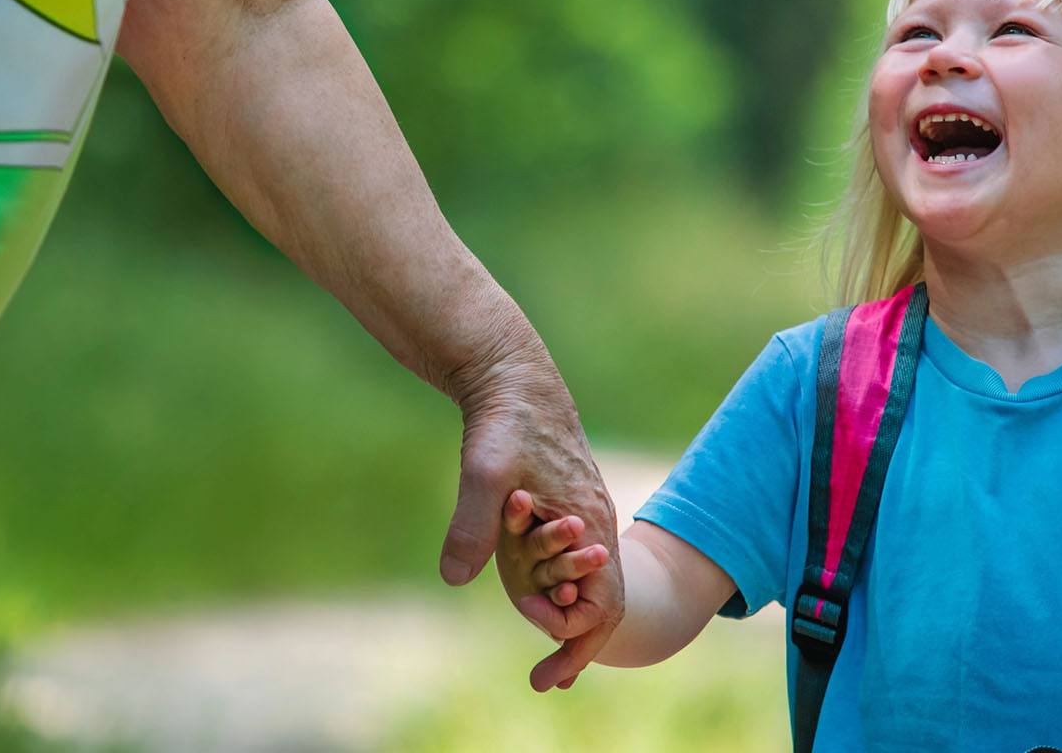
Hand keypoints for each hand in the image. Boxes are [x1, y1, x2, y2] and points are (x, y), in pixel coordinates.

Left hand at [439, 378, 624, 690]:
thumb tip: (456, 580)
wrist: (514, 379)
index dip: (578, 641)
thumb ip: (473, 525)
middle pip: (602, 602)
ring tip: (548, 660)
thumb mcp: (483, 471)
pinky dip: (560, 592)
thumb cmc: (505, 422)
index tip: (546, 667)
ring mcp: (584, 515)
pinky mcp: (566, 507)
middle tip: (547, 682)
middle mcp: (595, 523)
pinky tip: (538, 605)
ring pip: (588, 583)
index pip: (605, 604)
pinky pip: (573, 562)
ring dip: (568, 620)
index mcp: (589, 521)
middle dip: (577, 645)